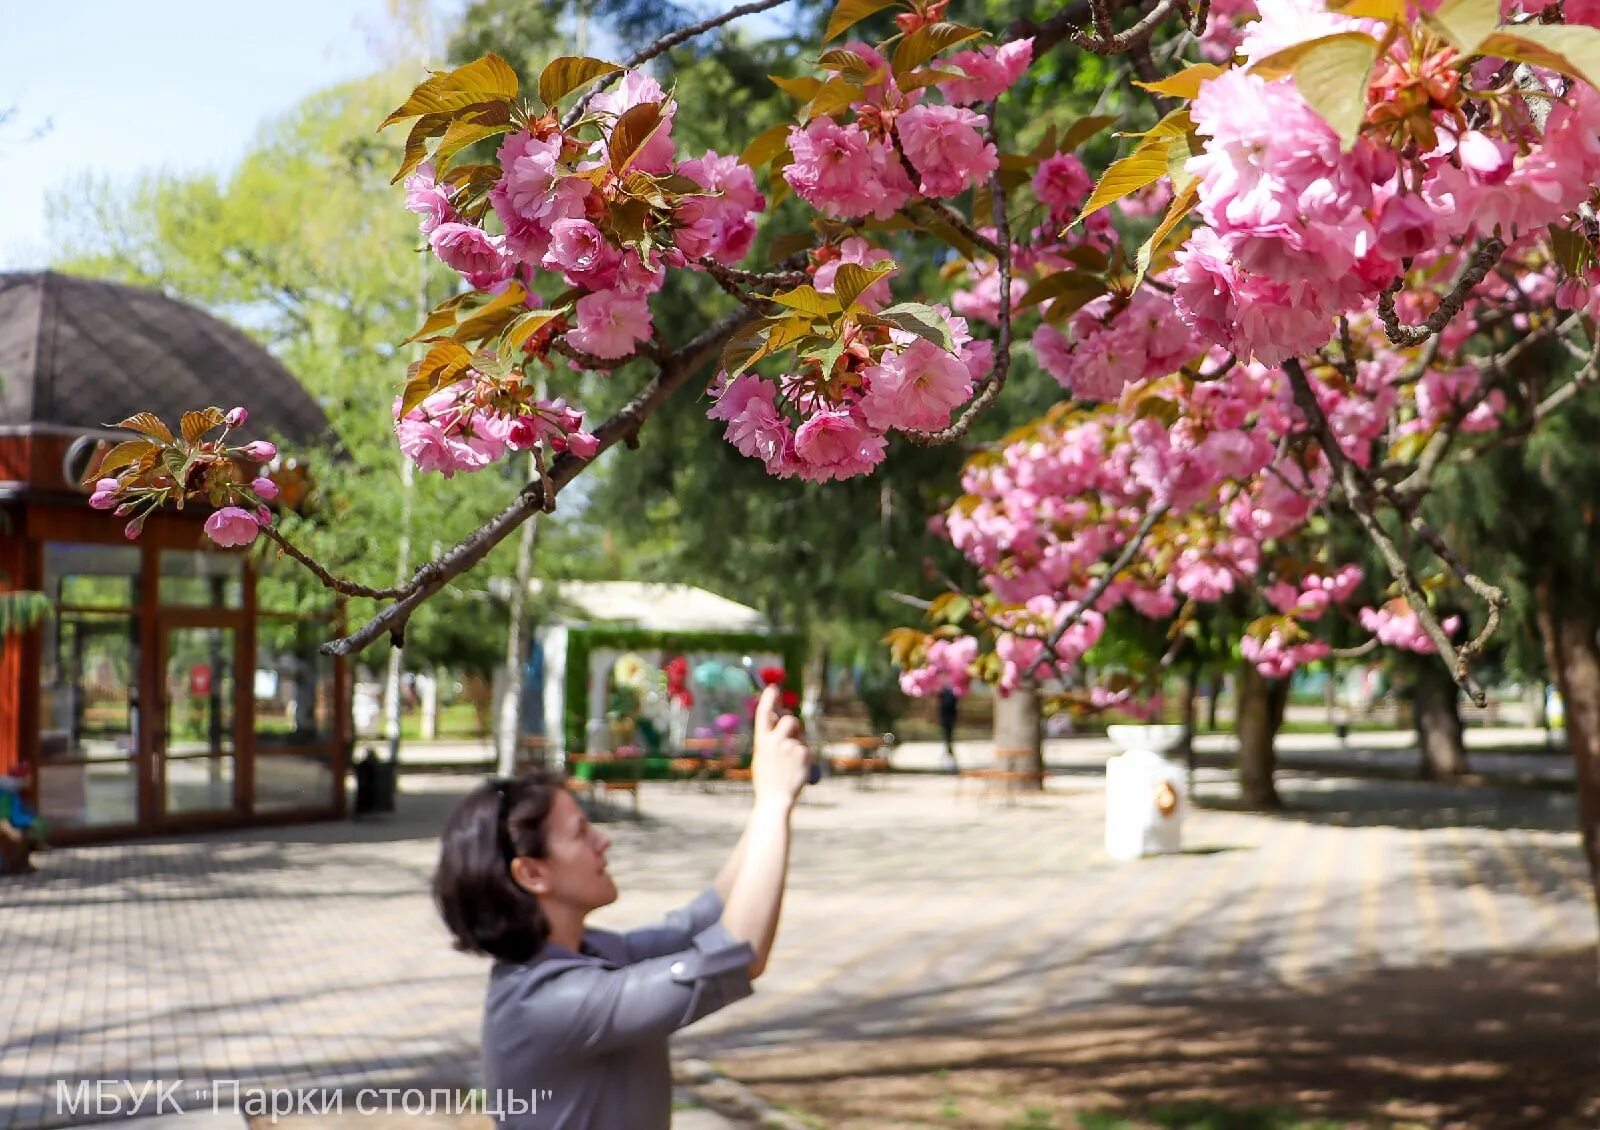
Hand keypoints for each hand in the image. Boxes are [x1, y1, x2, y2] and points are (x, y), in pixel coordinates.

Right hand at [751, 685, 810, 805]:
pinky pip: (807, 749)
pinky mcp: (804, 754)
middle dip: (794, 725)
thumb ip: (768, 737)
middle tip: (792, 735)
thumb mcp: (762, 755)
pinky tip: (797, 770)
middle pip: (790, 719)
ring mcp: (791, 747)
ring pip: (800, 737)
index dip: (769, 699)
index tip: (773, 688)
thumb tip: (776, 719)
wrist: (775, 799)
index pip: (764, 713)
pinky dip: (804, 758)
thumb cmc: (767, 779)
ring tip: (790, 764)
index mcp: (761, 741)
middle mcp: (776, 741)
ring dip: (798, 744)